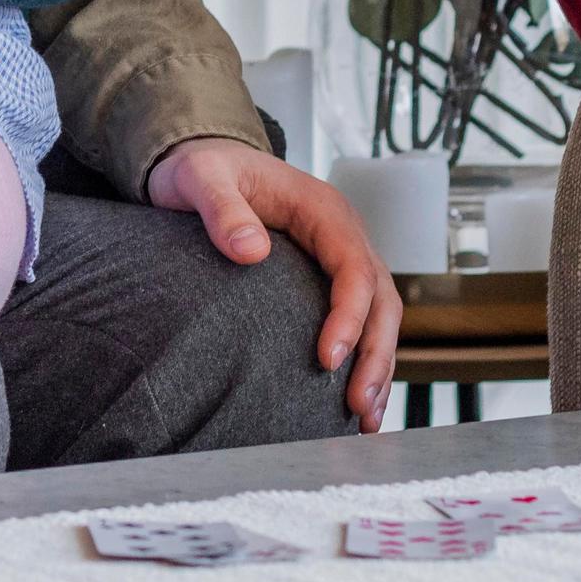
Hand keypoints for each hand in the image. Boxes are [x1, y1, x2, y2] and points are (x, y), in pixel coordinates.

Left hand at [145, 137, 400, 430]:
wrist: (200, 162)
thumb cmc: (202, 168)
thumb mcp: (200, 178)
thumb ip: (222, 209)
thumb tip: (251, 251)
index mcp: (322, 209)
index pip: (353, 267)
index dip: (348, 316)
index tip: (327, 360)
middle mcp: (341, 234)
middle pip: (380, 299)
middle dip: (376, 354)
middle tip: (359, 406)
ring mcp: (338, 258)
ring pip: (379, 315)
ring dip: (378, 365)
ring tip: (366, 419)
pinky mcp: (326, 280)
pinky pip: (359, 320)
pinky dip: (363, 360)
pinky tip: (353, 402)